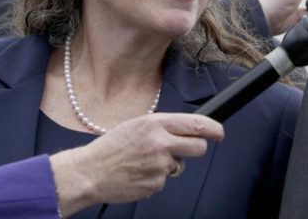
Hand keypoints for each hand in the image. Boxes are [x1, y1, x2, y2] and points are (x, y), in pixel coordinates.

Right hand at [50, 113, 222, 215]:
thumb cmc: (111, 148)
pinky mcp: (155, 183)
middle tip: (182, 150)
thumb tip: (188, 129)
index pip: (195, 124)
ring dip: (168, 164)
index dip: (213, 128)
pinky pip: (165, 180)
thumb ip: (163, 126)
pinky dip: (155, 178)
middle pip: (197, 147)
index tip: (219, 132)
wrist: (88, 173)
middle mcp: (160, 143)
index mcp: (155, 123)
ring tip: (144, 162)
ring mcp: (158, 165)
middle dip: (195, 148)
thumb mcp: (136, 125)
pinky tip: (138, 173)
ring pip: (180, 165)